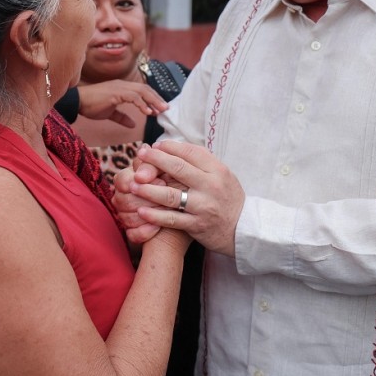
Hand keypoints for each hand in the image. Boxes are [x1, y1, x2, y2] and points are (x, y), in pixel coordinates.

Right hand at [77, 80, 168, 127]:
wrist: (76, 102)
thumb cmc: (91, 106)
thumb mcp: (110, 113)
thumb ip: (122, 117)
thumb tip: (133, 125)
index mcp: (122, 88)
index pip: (142, 90)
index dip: (152, 98)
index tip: (160, 108)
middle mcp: (123, 85)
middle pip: (145, 89)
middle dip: (157, 98)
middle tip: (166, 109)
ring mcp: (119, 87)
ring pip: (142, 91)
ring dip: (153, 101)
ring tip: (160, 110)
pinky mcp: (115, 93)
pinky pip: (133, 97)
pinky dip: (142, 104)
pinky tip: (147, 112)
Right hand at [112, 153, 169, 243]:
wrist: (188, 216)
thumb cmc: (178, 188)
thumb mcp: (170, 173)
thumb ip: (158, 163)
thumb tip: (148, 148)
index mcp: (129, 179)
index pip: (123, 180)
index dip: (141, 182)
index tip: (162, 182)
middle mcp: (123, 197)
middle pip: (122, 199)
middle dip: (146, 199)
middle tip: (166, 199)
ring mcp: (126, 216)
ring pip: (125, 217)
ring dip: (145, 214)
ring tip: (164, 212)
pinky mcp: (133, 233)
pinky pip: (131, 234)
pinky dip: (143, 231)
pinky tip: (156, 228)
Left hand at [128, 140, 244, 256]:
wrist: (243, 229)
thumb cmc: (228, 198)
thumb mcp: (223, 175)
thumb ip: (202, 163)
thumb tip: (174, 149)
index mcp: (217, 170)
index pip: (190, 152)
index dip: (170, 147)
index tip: (155, 146)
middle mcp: (210, 186)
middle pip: (178, 168)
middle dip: (155, 160)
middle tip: (139, 155)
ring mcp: (203, 206)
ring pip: (171, 195)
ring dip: (148, 189)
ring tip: (132, 185)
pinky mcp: (197, 225)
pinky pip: (172, 219)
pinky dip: (155, 215)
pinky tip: (141, 211)